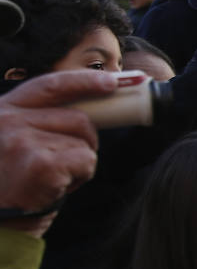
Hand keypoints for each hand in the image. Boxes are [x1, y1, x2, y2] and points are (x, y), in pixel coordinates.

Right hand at [0, 69, 109, 234]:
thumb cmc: (8, 187)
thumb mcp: (15, 143)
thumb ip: (40, 121)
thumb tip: (93, 106)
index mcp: (2, 111)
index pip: (49, 85)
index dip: (85, 81)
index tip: (113, 81)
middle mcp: (7, 121)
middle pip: (78, 118)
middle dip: (87, 140)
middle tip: (70, 162)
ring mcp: (22, 140)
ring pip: (85, 141)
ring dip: (80, 162)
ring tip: (53, 178)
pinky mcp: (40, 163)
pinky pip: (87, 161)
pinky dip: (81, 177)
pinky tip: (56, 187)